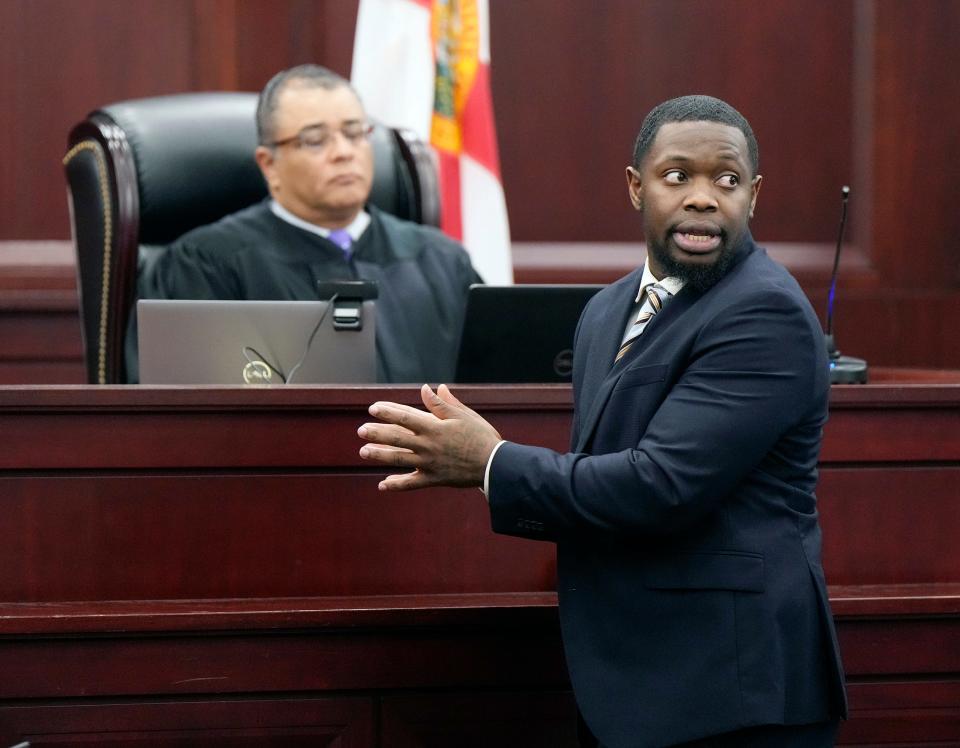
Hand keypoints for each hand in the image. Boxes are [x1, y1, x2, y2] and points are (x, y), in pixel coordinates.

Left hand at [358, 384, 501, 490]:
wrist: (494, 465)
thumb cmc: (481, 436)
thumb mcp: (463, 415)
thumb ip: (442, 403)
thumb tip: (427, 388)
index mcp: (435, 427)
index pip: (406, 417)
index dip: (388, 412)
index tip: (373, 408)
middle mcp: (428, 445)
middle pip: (397, 438)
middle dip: (377, 433)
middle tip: (360, 430)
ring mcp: (429, 464)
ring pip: (399, 459)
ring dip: (380, 456)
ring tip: (363, 452)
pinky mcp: (434, 479)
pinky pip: (412, 483)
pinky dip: (397, 484)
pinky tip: (382, 484)